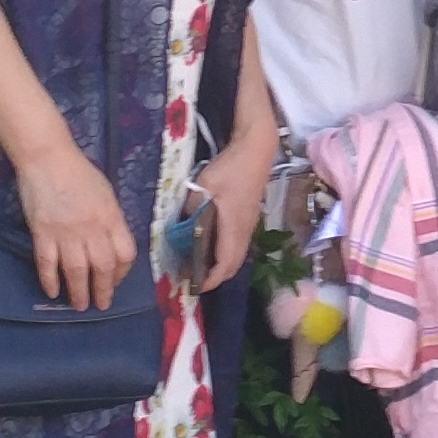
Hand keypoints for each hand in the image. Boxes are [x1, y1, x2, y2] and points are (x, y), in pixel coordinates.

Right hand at [13, 137, 134, 311]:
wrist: (48, 158)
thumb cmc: (79, 173)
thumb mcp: (106, 194)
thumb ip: (110, 219)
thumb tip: (111, 243)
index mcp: (111, 217)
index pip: (125, 253)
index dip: (122, 272)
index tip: (116, 280)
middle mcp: (92, 228)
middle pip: (102, 267)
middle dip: (103, 290)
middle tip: (100, 304)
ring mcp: (66, 232)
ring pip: (76, 270)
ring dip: (79, 292)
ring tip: (79, 306)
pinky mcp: (42, 233)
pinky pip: (47, 263)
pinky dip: (49, 280)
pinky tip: (52, 292)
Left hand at [197, 127, 274, 290]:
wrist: (256, 151)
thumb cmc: (230, 169)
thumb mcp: (204, 188)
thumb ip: (192, 210)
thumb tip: (180, 228)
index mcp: (233, 228)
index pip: (224, 265)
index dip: (209, 280)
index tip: (192, 286)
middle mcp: (244, 231)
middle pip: (233, 266)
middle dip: (214, 278)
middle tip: (192, 278)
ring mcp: (249, 225)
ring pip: (236, 256)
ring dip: (220, 266)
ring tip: (198, 265)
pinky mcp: (249, 218)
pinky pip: (237, 245)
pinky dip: (224, 254)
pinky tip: (209, 246)